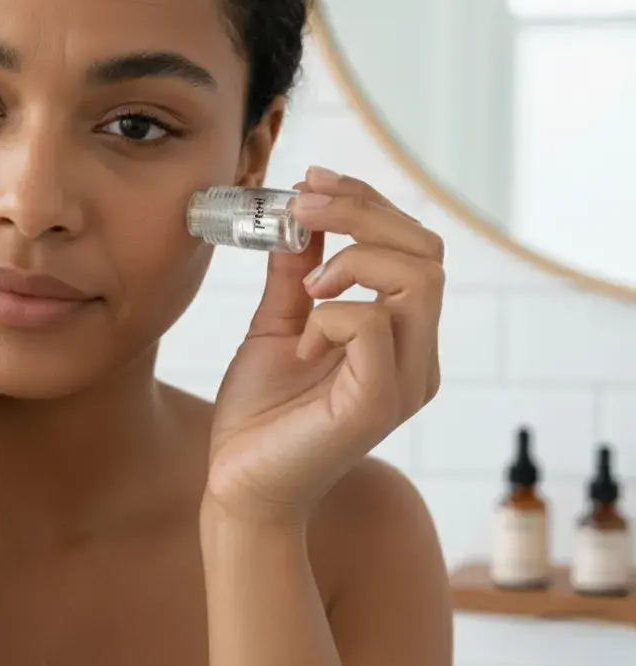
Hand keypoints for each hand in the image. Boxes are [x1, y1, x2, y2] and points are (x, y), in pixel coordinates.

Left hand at [204, 166, 443, 526]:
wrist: (240, 485)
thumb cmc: (262, 414)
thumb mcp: (278, 324)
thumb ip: (297, 274)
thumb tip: (302, 216)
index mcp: (400, 336)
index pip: (414, 247)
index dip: (367, 201)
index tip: (312, 180)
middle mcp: (417, 356)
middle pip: (426, 251)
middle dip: (362, 211)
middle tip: (302, 206)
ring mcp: (405, 380)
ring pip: (419, 278)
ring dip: (354, 258)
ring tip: (308, 285)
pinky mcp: (378, 402)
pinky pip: (375, 326)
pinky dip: (332, 314)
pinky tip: (302, 340)